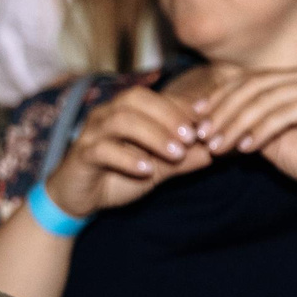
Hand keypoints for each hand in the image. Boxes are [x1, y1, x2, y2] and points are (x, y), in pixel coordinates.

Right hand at [41, 83, 213, 219]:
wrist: (79, 198)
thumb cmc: (117, 176)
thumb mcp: (158, 167)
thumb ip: (184, 158)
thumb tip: (218, 152)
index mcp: (125, 111)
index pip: (156, 98)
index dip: (182, 108)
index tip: (207, 124)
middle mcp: (106, 115)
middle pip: (136, 100)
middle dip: (168, 116)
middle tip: (193, 137)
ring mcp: (91, 133)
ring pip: (120, 121)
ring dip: (152, 135)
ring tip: (175, 154)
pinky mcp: (80, 155)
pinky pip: (102, 150)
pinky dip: (127, 158)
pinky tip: (146, 170)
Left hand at [193, 63, 296, 200]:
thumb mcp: (271, 140)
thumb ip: (247, 126)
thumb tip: (208, 122)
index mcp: (295, 79)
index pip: (248, 80)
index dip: (219, 96)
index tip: (196, 117)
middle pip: (253, 87)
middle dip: (223, 111)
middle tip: (203, 135)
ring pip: (265, 100)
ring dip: (236, 124)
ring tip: (217, 146)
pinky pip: (284, 114)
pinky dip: (260, 131)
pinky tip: (244, 148)